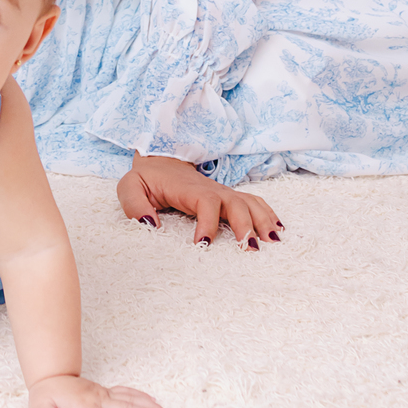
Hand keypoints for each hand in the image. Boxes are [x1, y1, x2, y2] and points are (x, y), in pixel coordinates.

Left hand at [117, 152, 282, 247]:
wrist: (160, 158)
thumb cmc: (147, 177)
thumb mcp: (130, 187)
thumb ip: (135, 204)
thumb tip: (150, 225)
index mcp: (188, 189)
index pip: (205, 203)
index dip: (207, 223)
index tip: (202, 244)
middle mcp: (211, 190)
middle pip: (236, 203)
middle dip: (245, 225)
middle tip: (250, 249)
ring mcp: (223, 193)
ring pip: (250, 203)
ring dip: (263, 221)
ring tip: (273, 242)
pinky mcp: (228, 198)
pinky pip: (254, 203)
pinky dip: (268, 214)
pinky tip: (278, 230)